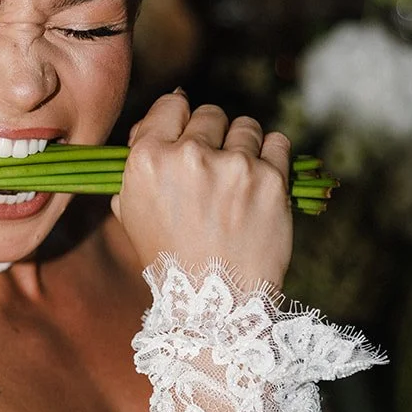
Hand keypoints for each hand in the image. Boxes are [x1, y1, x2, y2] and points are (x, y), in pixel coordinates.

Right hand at [110, 90, 292, 290]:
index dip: (180, 119)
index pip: (170, 106)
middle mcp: (189, 155)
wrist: (215, 305)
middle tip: (215, 167)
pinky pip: (278, 143)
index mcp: (147, 160)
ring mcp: (233, 165)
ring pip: (246, 125)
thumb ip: (136, 171)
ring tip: (239, 178)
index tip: (189, 133)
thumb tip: (149, 130)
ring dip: (244, 145)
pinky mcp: (271, 178)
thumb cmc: (171, 263)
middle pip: (210, 113)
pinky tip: (262, 180)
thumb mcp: (133, 216)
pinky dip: (273, 156)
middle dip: (213, 135)